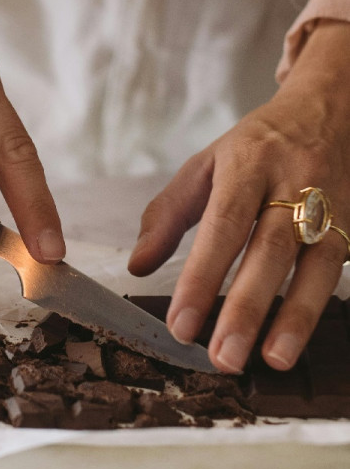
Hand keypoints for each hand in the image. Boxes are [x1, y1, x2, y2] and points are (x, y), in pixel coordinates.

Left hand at [129, 20, 349, 372]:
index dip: (202, 277)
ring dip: (294, 318)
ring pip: (315, 266)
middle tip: (223, 357)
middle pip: (269, 251)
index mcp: (247, 166)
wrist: (331, 108)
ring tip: (271, 360)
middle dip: (246, 309)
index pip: (221, 227)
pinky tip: (297, 339)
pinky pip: (338, 269)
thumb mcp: (203, 166)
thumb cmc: (256, 147)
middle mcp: (293, 184)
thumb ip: (167, 214)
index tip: (181, 324)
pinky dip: (318, 306)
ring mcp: (331, 205)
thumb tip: (138, 266)